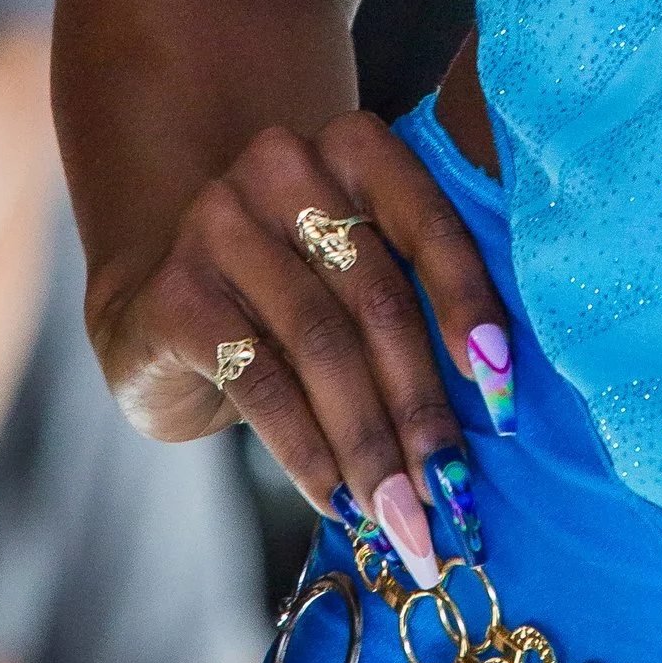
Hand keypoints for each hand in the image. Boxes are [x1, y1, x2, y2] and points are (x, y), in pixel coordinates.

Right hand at [93, 112, 514, 587]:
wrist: (156, 313)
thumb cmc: (291, 299)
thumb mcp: (355, 278)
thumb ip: (418, 307)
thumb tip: (501, 408)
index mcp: (353, 148)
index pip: (429, 224)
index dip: (471, 309)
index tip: (505, 395)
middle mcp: (284, 166)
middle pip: (378, 297)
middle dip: (422, 406)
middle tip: (452, 493)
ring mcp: (219, 223)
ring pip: (322, 345)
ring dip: (370, 443)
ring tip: (400, 515)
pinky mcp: (174, 293)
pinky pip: (259, 381)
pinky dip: (306, 451)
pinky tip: (336, 500)